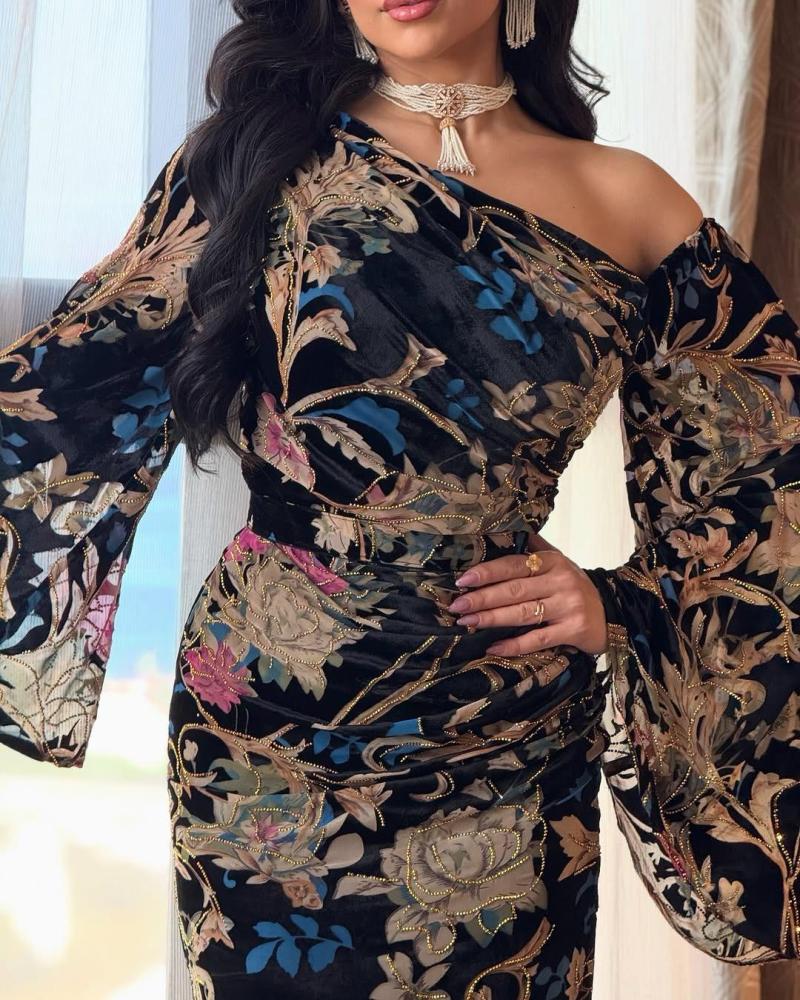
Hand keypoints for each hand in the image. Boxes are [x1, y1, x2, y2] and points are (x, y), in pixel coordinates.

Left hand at [447, 535, 607, 656]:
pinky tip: (493, 648)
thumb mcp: (559, 562)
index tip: (462, 580)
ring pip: (522, 613)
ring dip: (491, 618)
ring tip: (467, 622)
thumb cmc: (575, 587)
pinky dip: (514, 645)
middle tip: (457, 605)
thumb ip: (533, 549)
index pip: (513, 565)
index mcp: (553, 562)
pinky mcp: (572, 631)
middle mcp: (560, 582)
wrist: (613, 614)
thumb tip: (502, 530)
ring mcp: (567, 607)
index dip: (487, 572)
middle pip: (514, 590)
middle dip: (482, 598)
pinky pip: (537, 639)